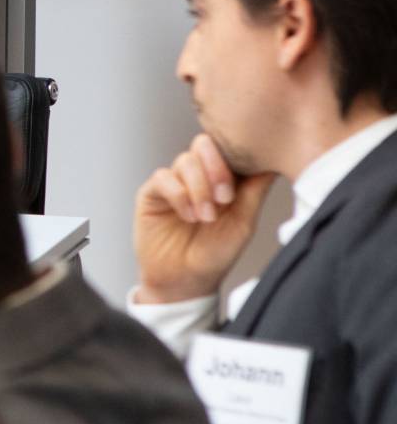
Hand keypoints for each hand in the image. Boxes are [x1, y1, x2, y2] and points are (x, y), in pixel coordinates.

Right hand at [133, 133, 274, 302]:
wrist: (186, 280)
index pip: (228, 149)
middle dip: (216, 168)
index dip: (236, 160)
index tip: (241, 187)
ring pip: (185, 161)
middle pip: (204, 144)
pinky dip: (178, 195)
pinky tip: (188, 216)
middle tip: (223, 198)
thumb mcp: (244, 222)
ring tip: (206, 217)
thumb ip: (253, 190)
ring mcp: (175, 182)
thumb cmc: (216, 254)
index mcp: (224, 178)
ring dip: (199, 188)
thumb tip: (271, 163)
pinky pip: (163, 178)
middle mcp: (199, 175)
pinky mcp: (152, 192)